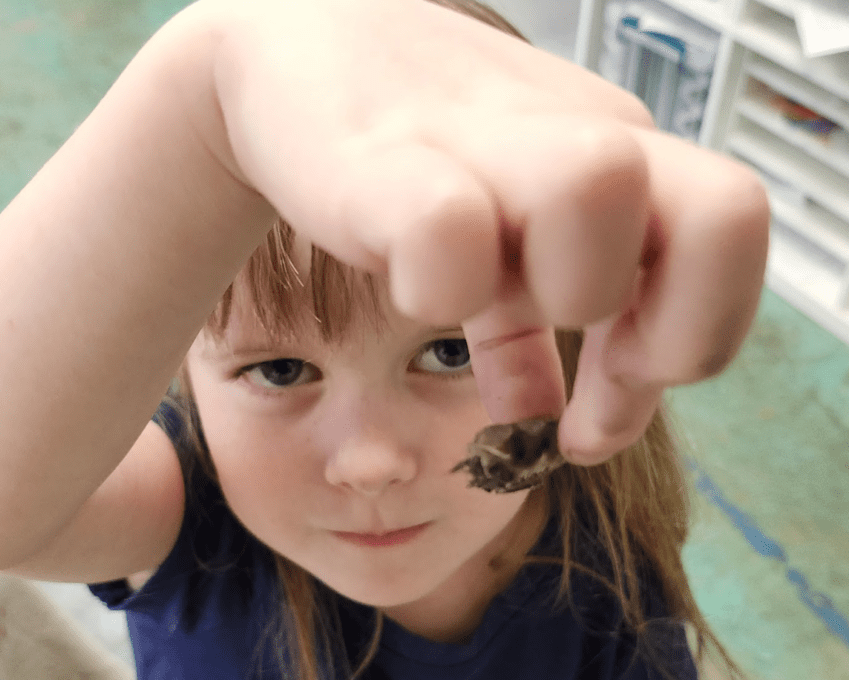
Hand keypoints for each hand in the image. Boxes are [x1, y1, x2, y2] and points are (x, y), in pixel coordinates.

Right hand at [205, 0, 769, 463]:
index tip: (600, 416)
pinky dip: (439, 289)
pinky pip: (451, 229)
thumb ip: (525, 332)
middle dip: (652, 333)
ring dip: (552, 289)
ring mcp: (484, 134)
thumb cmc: (406, 153)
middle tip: (567, 353)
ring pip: (600, 186)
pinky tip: (408, 286)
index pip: (733, 235)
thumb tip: (546, 420)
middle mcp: (572, 132)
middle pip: (723, 214)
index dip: (694, 345)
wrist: (291, 59)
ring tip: (479, 297)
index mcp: (615, 152)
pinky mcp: (386, 157)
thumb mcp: (492, 248)